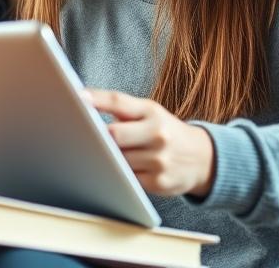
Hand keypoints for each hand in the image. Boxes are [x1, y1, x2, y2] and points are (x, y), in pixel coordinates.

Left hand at [86, 89, 214, 197]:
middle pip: (115, 135)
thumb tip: (83, 104)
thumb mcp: (148, 113)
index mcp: (151, 112)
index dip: (96, 99)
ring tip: (105, 156)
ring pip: (118, 160)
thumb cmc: (163, 131)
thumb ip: (120, 108)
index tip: (77, 97)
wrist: (201, 158)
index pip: (119, 101)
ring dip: (108, 159)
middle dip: (99, 138)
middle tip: (87, 139)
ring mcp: (160, 160)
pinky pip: (127, 179)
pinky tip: (120, 171)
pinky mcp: (160, 182)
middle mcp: (158, 134)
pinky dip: (119, 175)